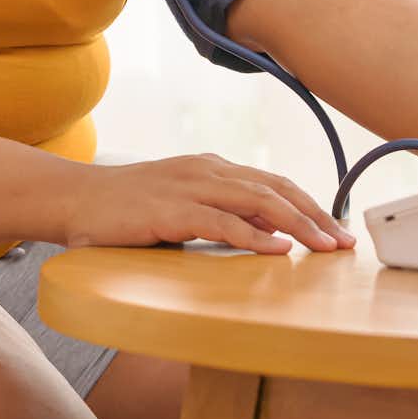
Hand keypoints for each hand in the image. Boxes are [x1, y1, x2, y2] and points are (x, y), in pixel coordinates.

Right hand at [53, 153, 356, 255]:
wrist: (73, 199)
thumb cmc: (125, 210)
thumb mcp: (182, 209)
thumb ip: (221, 217)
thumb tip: (268, 236)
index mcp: (212, 168)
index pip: (274, 183)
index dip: (310, 205)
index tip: (337, 230)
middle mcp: (207, 170)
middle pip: (276, 189)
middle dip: (316, 215)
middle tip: (344, 243)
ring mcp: (189, 186)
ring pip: (258, 201)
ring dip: (297, 225)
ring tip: (324, 247)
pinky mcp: (170, 209)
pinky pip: (221, 221)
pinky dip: (254, 235)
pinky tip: (278, 250)